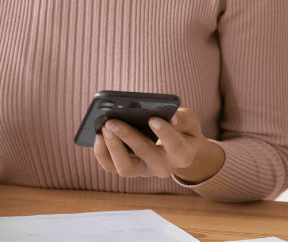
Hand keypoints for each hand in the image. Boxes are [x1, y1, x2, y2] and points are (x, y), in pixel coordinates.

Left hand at [92, 107, 222, 182]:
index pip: (175, 146)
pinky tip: (98, 135)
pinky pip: (111, 166)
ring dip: (112, 148)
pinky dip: (102, 152)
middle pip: (145, 155)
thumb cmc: (181, 129)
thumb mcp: (188, 121)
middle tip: (112, 121)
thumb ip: (181, 118)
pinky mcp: (128, 169)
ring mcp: (144, 170)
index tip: (153, 119)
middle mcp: (163, 166)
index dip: (165, 133)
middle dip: (128, 136)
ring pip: (125, 168)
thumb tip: (166, 116)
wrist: (177, 148)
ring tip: (104, 128)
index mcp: (182, 154)